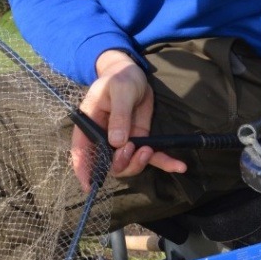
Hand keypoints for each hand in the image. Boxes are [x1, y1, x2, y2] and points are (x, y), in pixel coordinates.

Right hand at [71, 49, 187, 189]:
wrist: (134, 73)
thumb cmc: (120, 78)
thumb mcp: (120, 91)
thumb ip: (119, 116)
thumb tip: (117, 142)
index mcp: (90, 124)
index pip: (81, 150)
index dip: (83, 169)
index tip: (89, 186)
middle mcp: (104, 137)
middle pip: (107, 162)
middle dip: (121, 163)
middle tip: (134, 149)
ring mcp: (123, 141)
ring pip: (128, 164)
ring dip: (139, 163)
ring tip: (149, 150)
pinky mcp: (140, 139)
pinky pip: (151, 156)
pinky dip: (164, 162)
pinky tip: (178, 166)